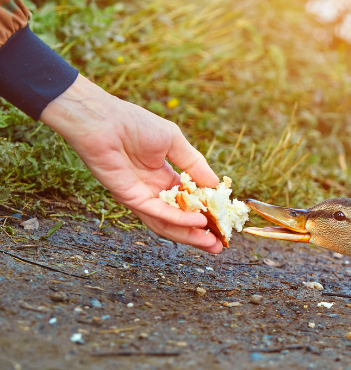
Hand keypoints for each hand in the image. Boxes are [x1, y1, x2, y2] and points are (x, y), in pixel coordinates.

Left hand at [40, 75, 222, 252]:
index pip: (188, 202)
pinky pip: (158, 213)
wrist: (103, 120)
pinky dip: (178, 219)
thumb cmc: (135, 124)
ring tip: (212, 244)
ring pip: (168, 223)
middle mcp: (153, 191)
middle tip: (220, 245)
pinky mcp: (130, 198)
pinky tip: (197, 222)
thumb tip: (215, 185)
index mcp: (164, 178)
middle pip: (179, 220)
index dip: (206, 213)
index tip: (223, 223)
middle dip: (200, 234)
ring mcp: (141, 197)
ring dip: (190, 234)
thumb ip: (195, 165)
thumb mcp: (175, 142)